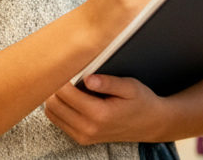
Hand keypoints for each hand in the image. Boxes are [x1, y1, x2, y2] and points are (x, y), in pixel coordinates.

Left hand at [44, 74, 177, 144]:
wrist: (150, 125)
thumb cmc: (141, 102)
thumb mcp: (130, 87)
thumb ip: (109, 82)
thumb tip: (87, 78)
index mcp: (100, 114)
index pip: (65, 93)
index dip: (62, 76)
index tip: (67, 65)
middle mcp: (88, 128)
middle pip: (54, 104)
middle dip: (56, 86)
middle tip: (67, 73)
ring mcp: (83, 136)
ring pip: (52, 113)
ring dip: (56, 97)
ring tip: (70, 85)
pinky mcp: (81, 138)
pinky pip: (58, 121)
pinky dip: (60, 108)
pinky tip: (73, 98)